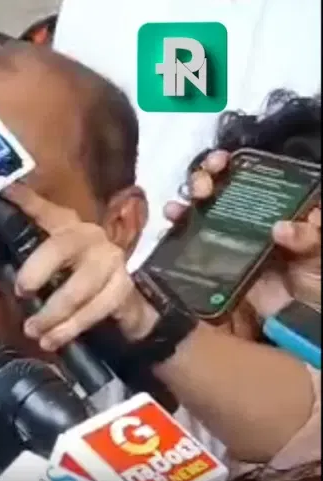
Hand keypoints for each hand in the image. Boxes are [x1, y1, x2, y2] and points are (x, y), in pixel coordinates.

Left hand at [0, 184, 156, 350]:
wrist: (111, 300)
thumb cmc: (60, 280)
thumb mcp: (26, 272)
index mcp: (59, 224)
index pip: (38, 207)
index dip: (21, 198)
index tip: (3, 191)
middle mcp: (86, 235)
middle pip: (61, 247)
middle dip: (37, 270)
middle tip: (20, 292)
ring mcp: (108, 260)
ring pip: (81, 286)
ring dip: (54, 313)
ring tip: (33, 331)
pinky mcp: (122, 286)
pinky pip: (99, 308)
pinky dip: (73, 327)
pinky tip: (54, 340)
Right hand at [165, 150, 320, 316]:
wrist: (298, 319)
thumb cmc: (316, 279)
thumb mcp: (320, 252)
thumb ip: (309, 236)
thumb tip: (281, 228)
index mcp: (274, 208)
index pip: (249, 176)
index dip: (231, 164)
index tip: (223, 162)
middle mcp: (245, 217)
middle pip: (218, 188)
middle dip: (204, 177)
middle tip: (204, 185)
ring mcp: (224, 239)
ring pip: (199, 210)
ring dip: (187, 200)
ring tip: (185, 203)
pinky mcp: (209, 263)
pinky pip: (187, 243)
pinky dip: (175, 230)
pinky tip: (172, 222)